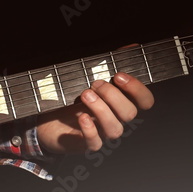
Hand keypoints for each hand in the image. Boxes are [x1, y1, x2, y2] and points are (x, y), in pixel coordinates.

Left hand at [36, 72, 153, 153]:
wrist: (47, 120)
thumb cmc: (73, 99)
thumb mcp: (90, 77)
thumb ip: (110, 63)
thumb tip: (132, 47)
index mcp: (122, 104)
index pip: (145, 101)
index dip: (137, 89)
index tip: (119, 75)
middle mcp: (116, 120)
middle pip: (129, 114)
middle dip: (113, 96)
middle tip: (94, 83)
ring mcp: (102, 134)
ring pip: (115, 129)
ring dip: (102, 110)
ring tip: (85, 94)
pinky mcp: (85, 144)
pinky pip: (95, 143)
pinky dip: (90, 130)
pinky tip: (82, 116)